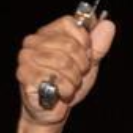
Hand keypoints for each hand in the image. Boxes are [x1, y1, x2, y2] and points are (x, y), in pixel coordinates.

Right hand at [13, 11, 116, 132]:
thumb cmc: (66, 83)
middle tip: (76, 74)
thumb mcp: (88, 62)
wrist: (51, 110)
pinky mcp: (25, 75)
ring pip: (64, 63)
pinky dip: (65, 89)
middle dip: (81, 65)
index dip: (84, 42)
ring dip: (74, 80)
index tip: (84, 56)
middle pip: (70, 45)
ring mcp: (26, 57)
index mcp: (47, 32)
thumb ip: (98, 44)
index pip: (70, 23)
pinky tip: (60, 92)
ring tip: (68, 84)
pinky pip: (56, 79)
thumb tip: (107, 24)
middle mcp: (33, 41)